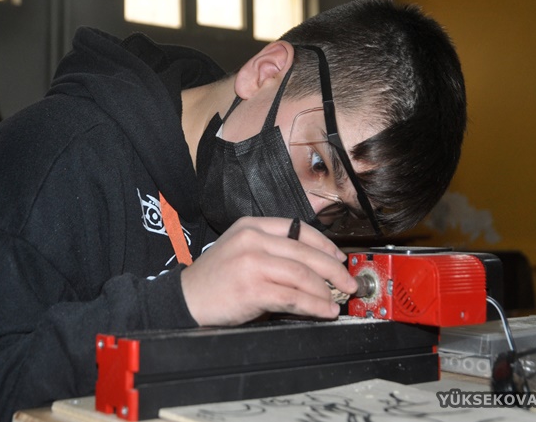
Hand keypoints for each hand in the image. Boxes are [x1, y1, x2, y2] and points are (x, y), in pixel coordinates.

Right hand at [181, 217, 356, 325]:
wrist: (185, 299)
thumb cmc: (215, 279)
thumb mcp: (240, 250)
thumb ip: (271, 250)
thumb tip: (313, 266)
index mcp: (251, 226)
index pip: (298, 229)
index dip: (324, 245)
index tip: (339, 258)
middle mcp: (253, 239)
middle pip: (306, 252)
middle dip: (333, 269)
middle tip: (349, 282)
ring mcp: (252, 263)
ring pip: (303, 275)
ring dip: (325, 291)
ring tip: (337, 301)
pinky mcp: (253, 288)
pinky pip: (293, 297)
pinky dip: (314, 306)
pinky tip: (324, 310)